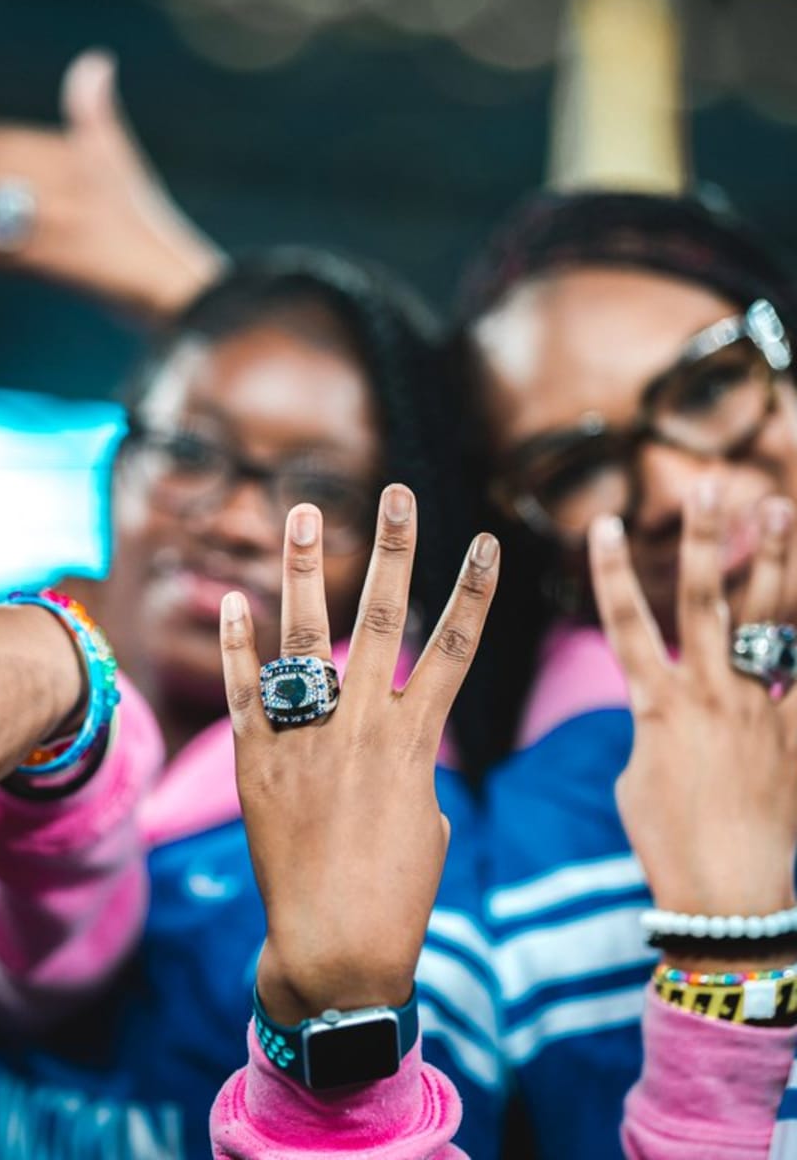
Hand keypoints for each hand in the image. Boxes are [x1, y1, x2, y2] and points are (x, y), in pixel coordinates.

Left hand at [0, 49, 223, 321]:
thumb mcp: (123, 163)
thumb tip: (95, 63)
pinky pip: (4, 254)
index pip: (1, 145)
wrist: (172, 287)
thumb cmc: (146, 226)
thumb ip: (97, 115)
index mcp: (72, 162)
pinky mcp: (58, 269)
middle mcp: (61, 191)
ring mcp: (57, 230)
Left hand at [219, 487, 499, 1024]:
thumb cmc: (396, 892)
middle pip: (383, 618)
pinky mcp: (258, 759)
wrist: (336, 946)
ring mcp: (306, 738)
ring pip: (306, 635)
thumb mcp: (423, 816)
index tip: (486, 541)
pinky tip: (232, 597)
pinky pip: (244, 689)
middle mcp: (362, 725)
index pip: (455, 647)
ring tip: (303, 511)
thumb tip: (381, 734)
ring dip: (304, 569)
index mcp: (415, 740)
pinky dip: (237, 643)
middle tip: (395, 492)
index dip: (475, 591)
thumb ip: (405, 760)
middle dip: (393, 548)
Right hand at [589, 482, 796, 967]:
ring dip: (771, 561)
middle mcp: (710, 695)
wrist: (728, 895)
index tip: (603, 522)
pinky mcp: (794, 736)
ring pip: (766, 621)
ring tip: (776, 508)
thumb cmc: (666, 840)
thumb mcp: (639, 774)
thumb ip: (654, 726)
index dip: (611, 570)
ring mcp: (759, 711)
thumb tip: (672, 708)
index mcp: (657, 705)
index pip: (625, 621)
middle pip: (703, 601)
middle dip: (705, 539)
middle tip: (711, 486)